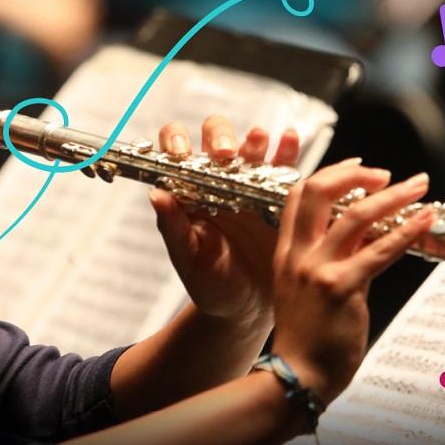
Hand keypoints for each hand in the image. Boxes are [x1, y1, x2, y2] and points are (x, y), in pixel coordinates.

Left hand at [149, 116, 299, 326]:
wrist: (248, 307)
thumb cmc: (210, 284)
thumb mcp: (189, 260)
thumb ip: (173, 228)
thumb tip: (155, 194)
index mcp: (189, 192)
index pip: (176, 152)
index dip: (176, 142)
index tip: (181, 151)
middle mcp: (219, 180)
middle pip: (216, 139)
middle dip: (219, 137)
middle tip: (224, 153)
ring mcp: (250, 185)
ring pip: (251, 149)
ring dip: (254, 140)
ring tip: (259, 138)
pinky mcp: (279, 196)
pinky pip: (284, 168)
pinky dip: (287, 150)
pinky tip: (289, 139)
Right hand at [270, 160, 434, 403]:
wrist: (298, 375)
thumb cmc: (306, 338)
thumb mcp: (302, 289)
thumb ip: (324, 260)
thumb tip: (361, 237)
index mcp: (287, 253)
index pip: (298, 196)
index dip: (329, 174)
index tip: (356, 166)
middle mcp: (299, 255)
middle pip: (319, 193)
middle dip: (355, 175)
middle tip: (385, 174)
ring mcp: (319, 270)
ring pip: (355, 215)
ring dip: (391, 195)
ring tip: (419, 185)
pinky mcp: (342, 288)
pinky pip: (379, 251)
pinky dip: (406, 230)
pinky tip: (425, 219)